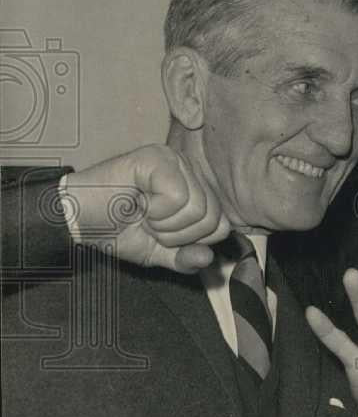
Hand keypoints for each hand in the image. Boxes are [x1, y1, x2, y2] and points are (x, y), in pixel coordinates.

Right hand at [63, 144, 229, 273]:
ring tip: (142, 214)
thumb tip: (208, 258)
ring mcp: (174, 160)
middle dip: (178, 235)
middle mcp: (189, 170)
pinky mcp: (156, 158)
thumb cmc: (114, 230)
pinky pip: (177, 196)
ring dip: (164, 224)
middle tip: (149, 224)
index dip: (191, 242)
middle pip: (212, 218)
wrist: (76, 220)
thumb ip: (186, 258)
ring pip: (197, 208)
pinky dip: (156, 211)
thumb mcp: (158, 253)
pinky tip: (138, 203)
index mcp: (195, 189)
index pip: (221, 225)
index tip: (161, 234)